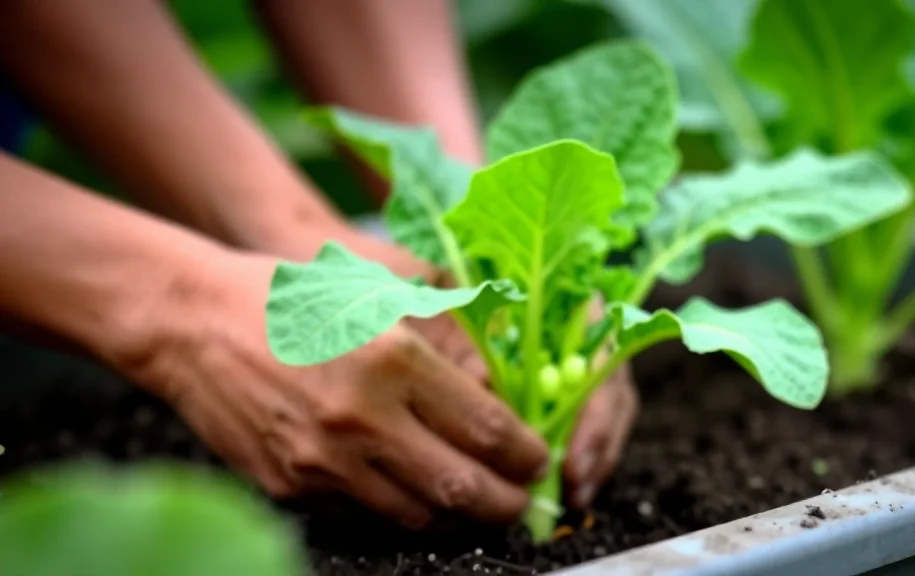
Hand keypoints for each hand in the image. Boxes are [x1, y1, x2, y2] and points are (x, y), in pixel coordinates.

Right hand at [269, 220, 636, 509]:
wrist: (193, 324)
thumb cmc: (291, 299)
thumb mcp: (377, 299)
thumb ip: (445, 350)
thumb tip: (499, 400)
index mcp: (393, 360)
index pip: (488, 431)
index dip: (527, 455)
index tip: (538, 458)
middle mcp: (361, 418)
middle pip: (463, 490)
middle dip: (509, 504)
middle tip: (523, 499)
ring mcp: (323, 462)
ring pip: (419, 516)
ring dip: (459, 516)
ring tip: (475, 499)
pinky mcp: (291, 487)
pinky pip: (366, 516)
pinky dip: (402, 511)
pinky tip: (415, 492)